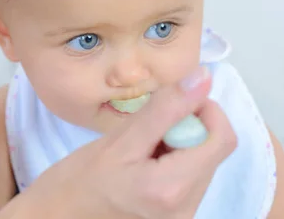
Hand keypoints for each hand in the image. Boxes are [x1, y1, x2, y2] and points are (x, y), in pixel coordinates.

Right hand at [2, 67, 236, 218]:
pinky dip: (172, 158)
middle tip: (146, 126)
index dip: (204, 110)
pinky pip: (189, 175)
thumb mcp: (120, 139)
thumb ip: (165, 109)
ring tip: (141, 146)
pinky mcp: (176, 214)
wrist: (60, 214)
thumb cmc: (79, 178)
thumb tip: (202, 77)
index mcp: (173, 189)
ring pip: (201, 161)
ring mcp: (183, 214)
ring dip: (178, 142)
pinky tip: (143, 161)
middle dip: (187, 127)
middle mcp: (187, 208)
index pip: (222, 139)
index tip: (173, 101)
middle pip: (212, 150)